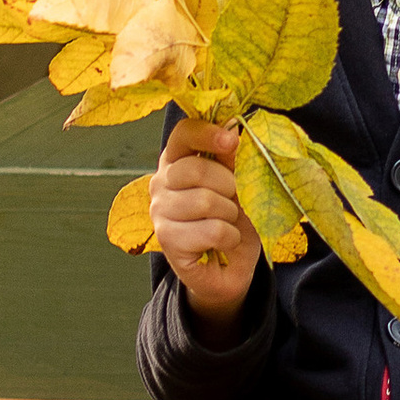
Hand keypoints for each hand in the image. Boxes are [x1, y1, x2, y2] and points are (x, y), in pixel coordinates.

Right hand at [150, 117, 261, 342]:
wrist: (228, 267)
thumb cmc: (232, 219)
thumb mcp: (239, 185)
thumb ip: (232, 160)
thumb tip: (234, 132)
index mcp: (177, 160)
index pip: (183, 134)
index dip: (207, 133)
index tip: (231, 140)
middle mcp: (160, 182)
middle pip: (196, 169)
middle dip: (229, 185)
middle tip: (235, 200)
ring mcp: (159, 211)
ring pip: (206, 201)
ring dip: (230, 215)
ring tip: (228, 223)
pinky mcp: (167, 239)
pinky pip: (211, 230)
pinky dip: (229, 237)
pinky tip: (224, 242)